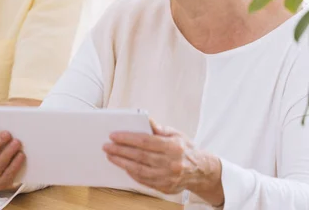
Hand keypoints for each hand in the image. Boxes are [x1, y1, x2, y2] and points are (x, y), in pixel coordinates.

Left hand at [103, 120, 223, 204]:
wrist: (202, 171)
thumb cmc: (185, 149)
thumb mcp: (176, 134)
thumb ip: (159, 128)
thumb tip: (146, 119)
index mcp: (173, 147)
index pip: (145, 141)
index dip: (127, 138)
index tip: (113, 136)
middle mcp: (171, 163)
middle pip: (140, 156)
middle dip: (120, 151)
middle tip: (107, 146)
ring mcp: (168, 177)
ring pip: (139, 170)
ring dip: (122, 163)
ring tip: (111, 156)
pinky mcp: (165, 187)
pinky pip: (144, 180)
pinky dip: (132, 173)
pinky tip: (123, 166)